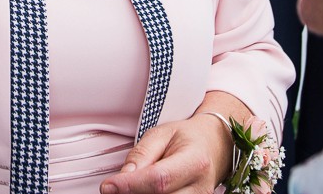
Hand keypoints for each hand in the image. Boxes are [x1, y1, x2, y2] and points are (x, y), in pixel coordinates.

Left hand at [99, 114, 231, 193]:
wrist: (213, 148)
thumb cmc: (187, 139)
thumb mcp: (161, 134)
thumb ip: (141, 154)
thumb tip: (122, 177)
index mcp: (195, 161)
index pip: (159, 179)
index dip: (130, 185)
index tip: (108, 186)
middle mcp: (200, 188)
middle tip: (115, 188)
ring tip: (130, 188)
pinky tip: (142, 192)